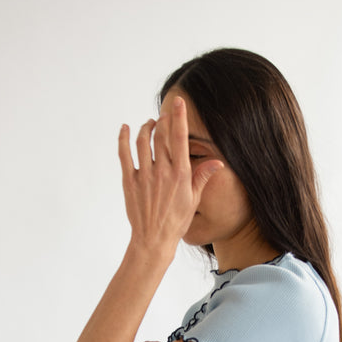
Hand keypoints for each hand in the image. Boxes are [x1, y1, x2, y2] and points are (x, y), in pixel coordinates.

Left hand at [118, 96, 223, 255]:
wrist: (153, 239)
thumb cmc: (176, 222)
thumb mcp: (193, 200)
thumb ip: (202, 177)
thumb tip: (218, 163)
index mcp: (180, 175)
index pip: (179, 138)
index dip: (179, 117)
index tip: (178, 102)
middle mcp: (162, 172)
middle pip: (160, 135)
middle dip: (163, 120)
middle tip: (164, 115)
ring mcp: (144, 175)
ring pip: (142, 141)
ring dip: (145, 127)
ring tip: (150, 124)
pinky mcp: (130, 181)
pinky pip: (124, 153)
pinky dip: (123, 138)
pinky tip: (125, 128)